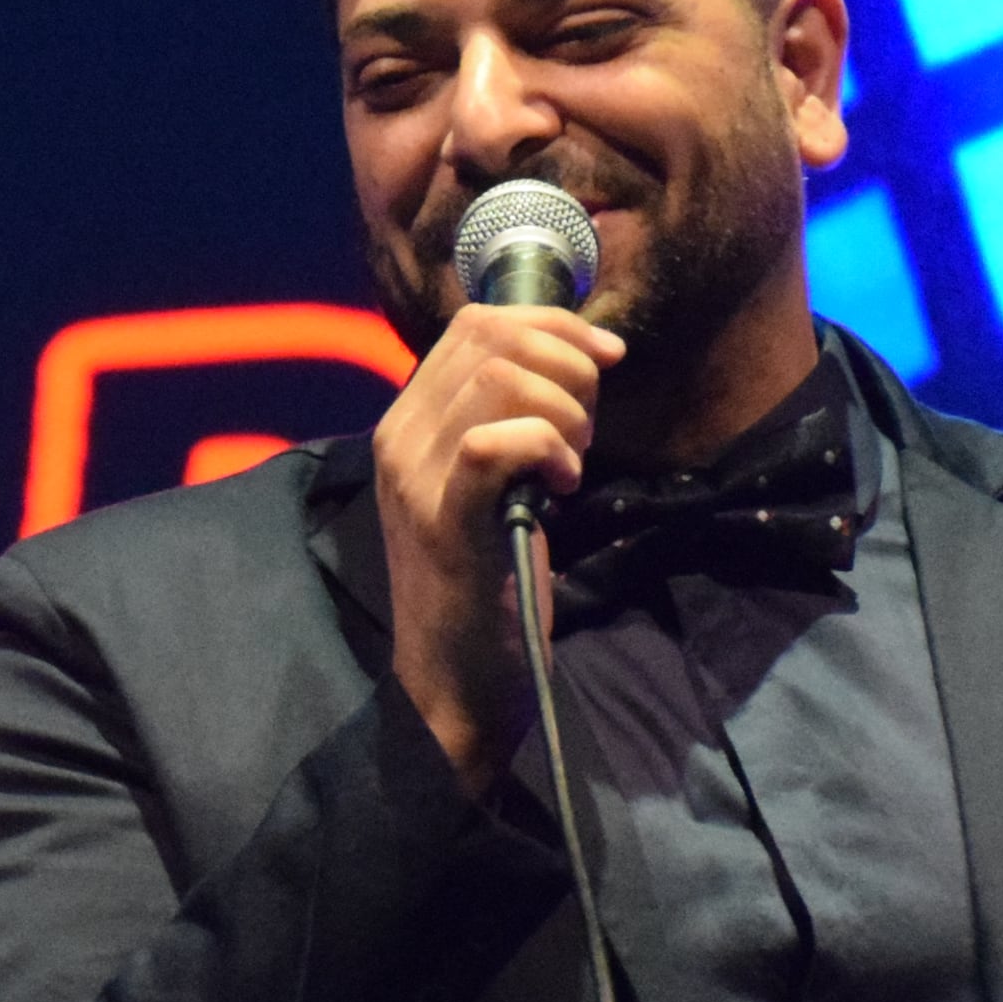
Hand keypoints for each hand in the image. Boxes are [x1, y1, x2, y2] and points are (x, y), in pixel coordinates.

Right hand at [372, 296, 626, 786]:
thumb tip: (584, 353)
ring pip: (500, 380)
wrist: (457, 678)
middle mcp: (398, 437)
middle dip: (566, 366)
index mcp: (407, 421)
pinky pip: (496, 441)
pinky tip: (561, 485)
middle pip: (491, 340)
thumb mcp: (495, 483)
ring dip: (563, 410)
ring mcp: (415, 477)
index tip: (604, 357)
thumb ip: (513, 418)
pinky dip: (547, 447)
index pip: (476, 324)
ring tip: (572, 461)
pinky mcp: (445, 519)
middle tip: (586, 429)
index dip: (551, 324)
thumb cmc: (487, 580)